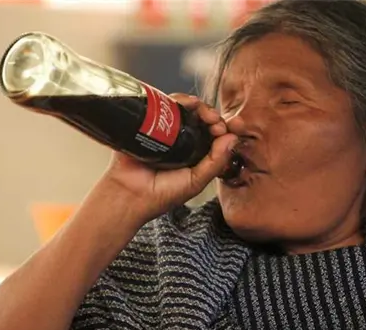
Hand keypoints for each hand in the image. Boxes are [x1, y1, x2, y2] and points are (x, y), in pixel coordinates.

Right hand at [85, 94, 238, 223]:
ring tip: (207, 115)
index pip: (216, 137)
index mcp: (197, 155)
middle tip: (218, 123)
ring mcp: (167, 130)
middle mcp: (184, 141)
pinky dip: (181, 100)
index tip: (235, 126)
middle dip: (216, 117)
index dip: (228, 129)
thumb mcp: (196, 181)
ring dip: (202, 107)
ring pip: (189, 110)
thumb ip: (215, 162)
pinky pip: (168, 105)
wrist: (130, 194)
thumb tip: (233, 138)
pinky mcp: (151, 121)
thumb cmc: (161, 194)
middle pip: (204, 120)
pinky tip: (189, 103)